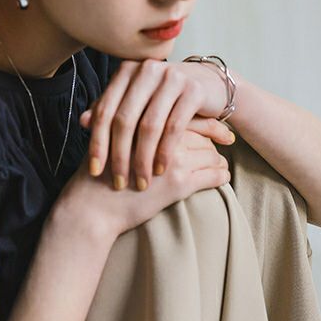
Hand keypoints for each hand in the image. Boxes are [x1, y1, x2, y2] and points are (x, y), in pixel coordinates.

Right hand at [54, 120, 230, 239]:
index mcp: (148, 121)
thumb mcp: (112, 141)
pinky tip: (223, 177)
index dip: (206, 118)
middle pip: (202, 132)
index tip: (218, 124)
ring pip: (210, 153)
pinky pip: (212, 175)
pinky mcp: (178, 184)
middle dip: (217, 137)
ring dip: (219, 160)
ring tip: (221, 165)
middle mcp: (163, 135)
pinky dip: (221, 176)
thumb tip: (149, 122)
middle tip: (228, 140)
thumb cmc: (99, 177)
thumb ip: (131, 126)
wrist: (92, 207)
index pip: (186, 113)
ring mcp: (173, 159)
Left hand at [78, 58, 235, 191]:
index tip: (95, 171)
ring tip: (140, 183)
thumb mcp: (136, 103)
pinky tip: (160, 170)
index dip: (98, 142)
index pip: (105, 110)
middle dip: (120, 156)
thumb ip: (111, 110)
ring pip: (149, 126)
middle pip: (124, 120)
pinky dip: (165, 152)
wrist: (210, 86)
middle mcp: (147, 70)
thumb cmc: (166, 100)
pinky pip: (174, 127)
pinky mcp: (193, 91)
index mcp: (127, 71)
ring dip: (143, 159)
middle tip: (118, 183)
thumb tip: (82, 122)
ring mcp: (172, 78)